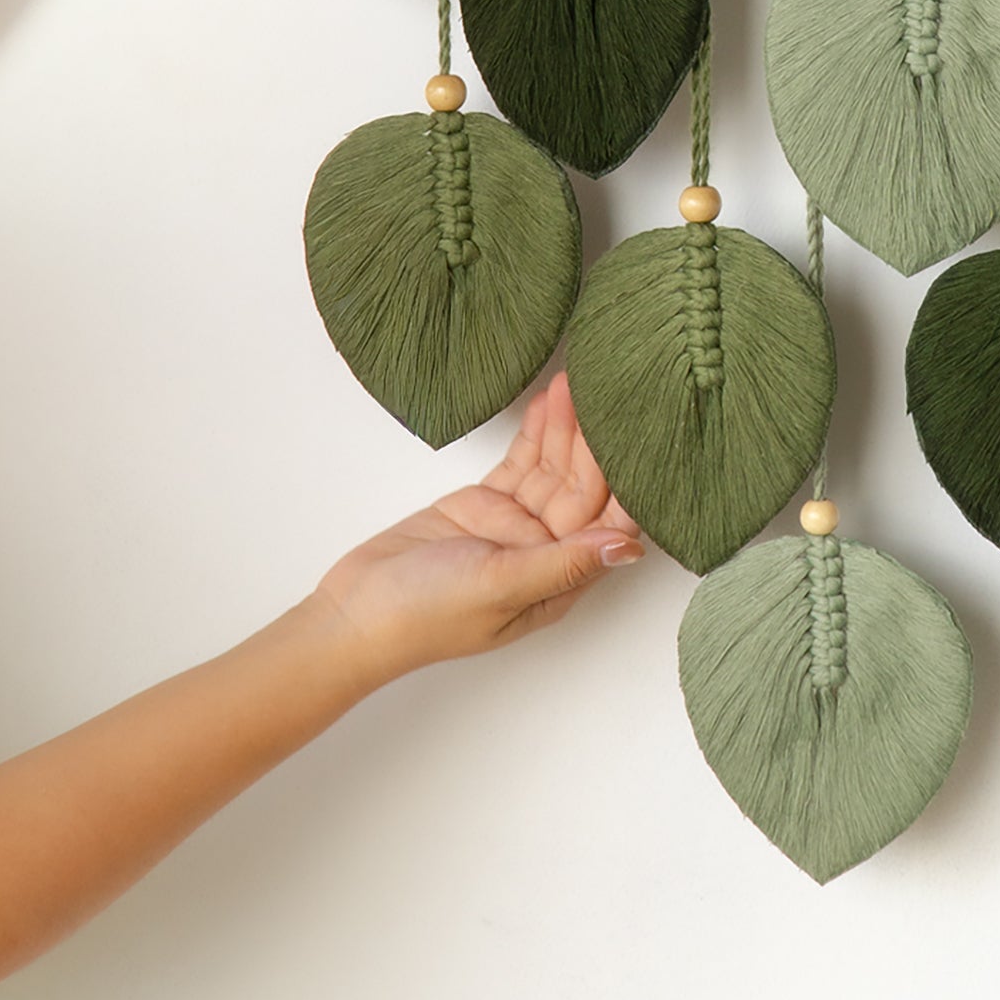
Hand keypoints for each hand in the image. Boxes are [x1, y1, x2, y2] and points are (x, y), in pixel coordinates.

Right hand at [308, 374, 645, 685]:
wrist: (357, 609)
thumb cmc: (426, 615)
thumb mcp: (500, 587)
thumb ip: (564, 564)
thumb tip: (630, 549)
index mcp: (560, 580)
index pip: (611, 527)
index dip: (628, 485)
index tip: (643, 441)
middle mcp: (546, 552)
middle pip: (585, 490)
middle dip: (595, 444)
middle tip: (603, 395)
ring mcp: (516, 526)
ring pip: (554, 470)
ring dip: (566, 430)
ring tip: (574, 384)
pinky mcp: (486, 504)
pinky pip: (522, 462)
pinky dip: (536, 433)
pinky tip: (548, 402)